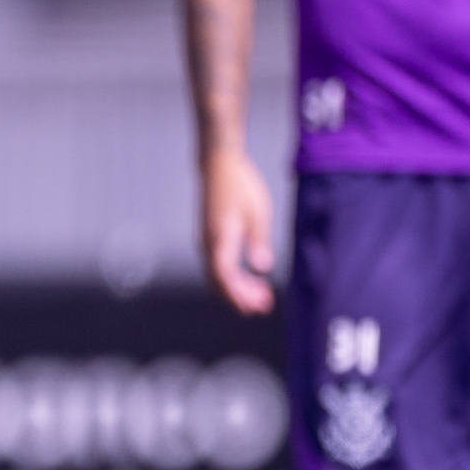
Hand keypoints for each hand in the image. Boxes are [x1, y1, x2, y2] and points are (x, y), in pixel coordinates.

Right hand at [201, 148, 277, 315]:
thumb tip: (262, 267)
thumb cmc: (240, 185)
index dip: (239, 294)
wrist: (218, 164)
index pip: (225, 275)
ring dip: (236, 288)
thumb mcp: (257, 212)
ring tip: (260, 294)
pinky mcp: (209, 236)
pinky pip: (217, 265)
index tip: (256, 305)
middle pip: (218, 281)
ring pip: (216, 275)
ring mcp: (206, 240)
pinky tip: (248, 276)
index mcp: (220, 238)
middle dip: (239, 297)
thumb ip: (258, 241)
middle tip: (264, 306)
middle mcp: (208, 242)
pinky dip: (231, 276)